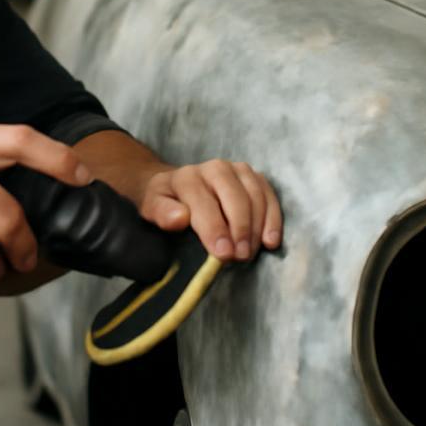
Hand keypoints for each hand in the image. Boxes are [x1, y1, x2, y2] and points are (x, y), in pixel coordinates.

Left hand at [137, 160, 282, 262]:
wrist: (178, 185)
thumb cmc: (168, 202)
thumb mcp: (153, 207)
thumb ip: (162, 213)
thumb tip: (179, 218)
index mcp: (188, 177)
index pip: (205, 204)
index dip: (215, 230)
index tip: (223, 254)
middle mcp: (215, 168)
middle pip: (235, 198)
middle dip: (240, 230)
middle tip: (241, 257)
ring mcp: (238, 170)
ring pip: (255, 196)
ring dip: (256, 227)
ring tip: (251, 252)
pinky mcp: (254, 177)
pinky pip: (269, 195)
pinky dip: (273, 218)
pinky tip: (270, 240)